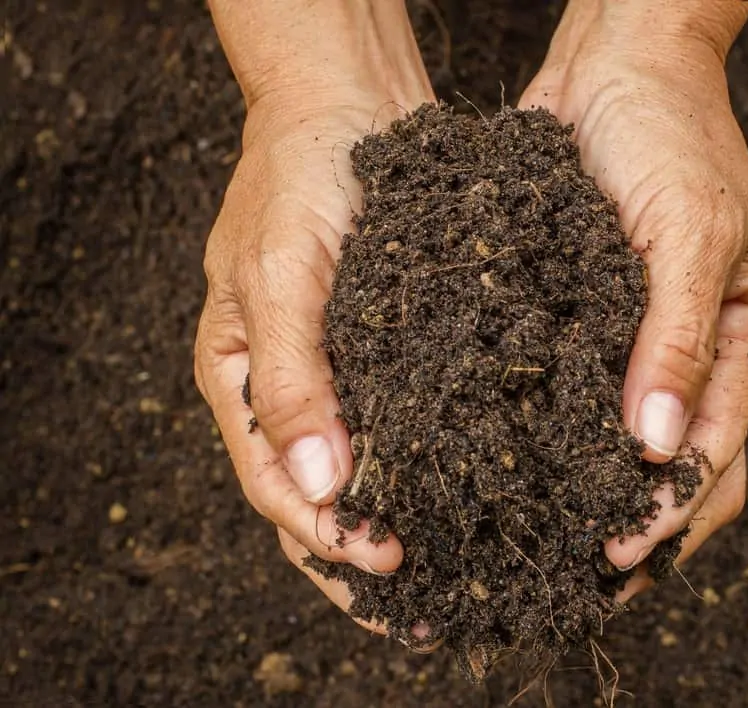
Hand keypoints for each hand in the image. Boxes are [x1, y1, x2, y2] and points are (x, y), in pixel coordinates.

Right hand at [195, 1, 434, 628]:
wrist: (345, 104)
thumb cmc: (297, 179)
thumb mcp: (281, 276)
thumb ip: (291, 384)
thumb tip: (321, 490)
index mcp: (239, 382)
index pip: (276, 488)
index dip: (329, 538)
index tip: (390, 566)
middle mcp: (290, 391)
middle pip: (320, 502)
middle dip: (364, 562)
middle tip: (423, 615)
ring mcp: (339, 374)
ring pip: (366, 475)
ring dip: (402, 528)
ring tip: (452, 582)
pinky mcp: (388, 351)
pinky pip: (407, 426)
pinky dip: (431, 469)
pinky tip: (473, 497)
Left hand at [520, 1, 747, 591]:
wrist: (619, 64)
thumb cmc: (672, 134)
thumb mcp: (692, 230)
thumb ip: (681, 338)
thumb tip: (663, 445)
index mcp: (746, 336)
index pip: (720, 451)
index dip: (672, 512)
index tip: (615, 558)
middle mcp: (695, 351)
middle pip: (678, 468)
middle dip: (636, 529)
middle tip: (573, 580)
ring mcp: (639, 340)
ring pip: (621, 446)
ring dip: (590, 497)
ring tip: (537, 549)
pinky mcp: (586, 321)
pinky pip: (572, 396)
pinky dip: (551, 439)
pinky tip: (507, 470)